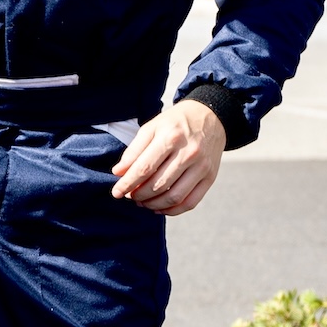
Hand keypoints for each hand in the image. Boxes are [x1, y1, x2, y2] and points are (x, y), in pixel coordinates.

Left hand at [110, 100, 224, 215]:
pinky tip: (159, 207)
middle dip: (139, 195)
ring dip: (154, 204)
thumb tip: (119, 172)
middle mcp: (189, 153)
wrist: (211, 116)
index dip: (128, 183)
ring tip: (142, 202)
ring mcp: (202, 166)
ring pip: (174, 197)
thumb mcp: (152, 127)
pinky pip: (191, 202)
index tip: (116, 192)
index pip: (144, 168)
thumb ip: (134, 150)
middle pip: (158, 185)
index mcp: (171, 137)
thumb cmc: (175, 123)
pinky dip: (173, 210)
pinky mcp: (211, 177)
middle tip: (130, 196)